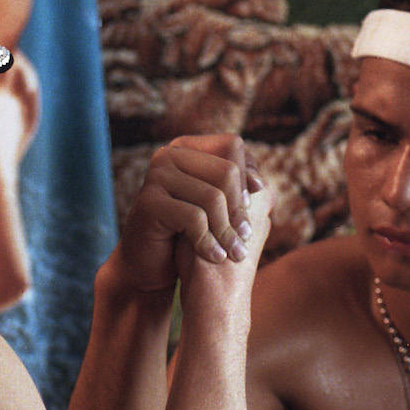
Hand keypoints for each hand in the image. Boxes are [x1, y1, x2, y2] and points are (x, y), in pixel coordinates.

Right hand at [117, 135, 264, 292]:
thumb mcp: (215, 206)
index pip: (232, 146)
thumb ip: (237, 187)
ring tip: (233, 253)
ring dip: (226, 232)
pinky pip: (194, 218)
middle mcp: (168, 155)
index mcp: (185, 147)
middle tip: (243, 238)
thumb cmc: (186, 232)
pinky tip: (214, 256)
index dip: (246, 177)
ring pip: (213, 197)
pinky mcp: (148, 202)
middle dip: (238, 209)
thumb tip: (260, 185)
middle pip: (226, 171)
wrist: (149, 263)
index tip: (249, 207)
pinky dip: (208, 242)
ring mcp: (155, 176)